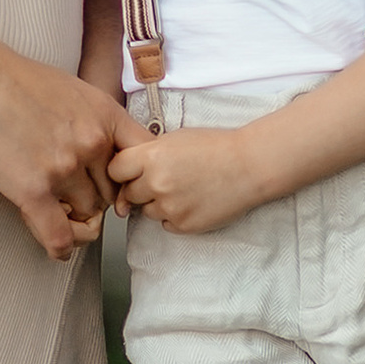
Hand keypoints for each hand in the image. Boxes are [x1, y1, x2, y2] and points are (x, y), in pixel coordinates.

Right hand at [0, 47, 147, 259]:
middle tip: (68, 194)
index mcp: (105, 117)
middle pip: (111, 193)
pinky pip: (60, 236)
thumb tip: (102, 151)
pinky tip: (57, 249)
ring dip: (71, 217)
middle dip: (92, 198)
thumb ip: (93, 120)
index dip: (134, 180)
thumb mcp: (71, 89)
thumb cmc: (11, 78)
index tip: (120, 188)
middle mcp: (92, 144)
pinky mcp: (33, 190)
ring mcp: (64, 169)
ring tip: (52, 208)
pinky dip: (60, 248)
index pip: (143, 161)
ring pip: (87, 214)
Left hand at [108, 126, 270, 235]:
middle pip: (129, 194)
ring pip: (147, 212)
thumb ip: (148, 153)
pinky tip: (193, 200)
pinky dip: (175, 216)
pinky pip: (166, 224)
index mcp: (151, 157)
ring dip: (158, 204)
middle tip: (161, 180)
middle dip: (140, 189)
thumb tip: (128, 169)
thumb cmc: (217, 147)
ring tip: (183, 189)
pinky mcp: (184, 225)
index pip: (115, 170)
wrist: (250, 166)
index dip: (122, 171)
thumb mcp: (175, 138)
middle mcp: (156, 183)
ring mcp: (170, 207)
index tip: (129, 172)